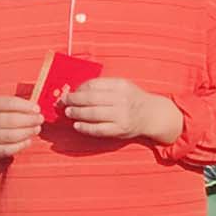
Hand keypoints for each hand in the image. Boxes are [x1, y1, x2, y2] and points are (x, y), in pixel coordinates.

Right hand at [0, 94, 41, 159]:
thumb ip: (14, 104)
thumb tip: (36, 108)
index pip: (10, 103)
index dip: (26, 106)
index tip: (37, 109)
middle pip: (12, 120)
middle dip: (30, 120)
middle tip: (40, 119)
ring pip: (12, 136)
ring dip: (28, 132)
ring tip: (36, 129)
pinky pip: (8, 149)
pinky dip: (21, 145)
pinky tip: (28, 140)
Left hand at [60, 76, 177, 142]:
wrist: (151, 115)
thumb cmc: (132, 99)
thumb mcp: (122, 86)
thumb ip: (103, 86)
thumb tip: (76, 90)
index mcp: (121, 86)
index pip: (94, 85)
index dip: (78, 89)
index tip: (70, 92)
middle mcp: (122, 100)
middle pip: (91, 98)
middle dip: (73, 100)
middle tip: (63, 102)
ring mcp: (121, 115)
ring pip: (93, 114)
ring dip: (77, 113)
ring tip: (68, 112)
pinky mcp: (119, 129)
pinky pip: (98, 129)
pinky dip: (85, 127)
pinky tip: (77, 125)